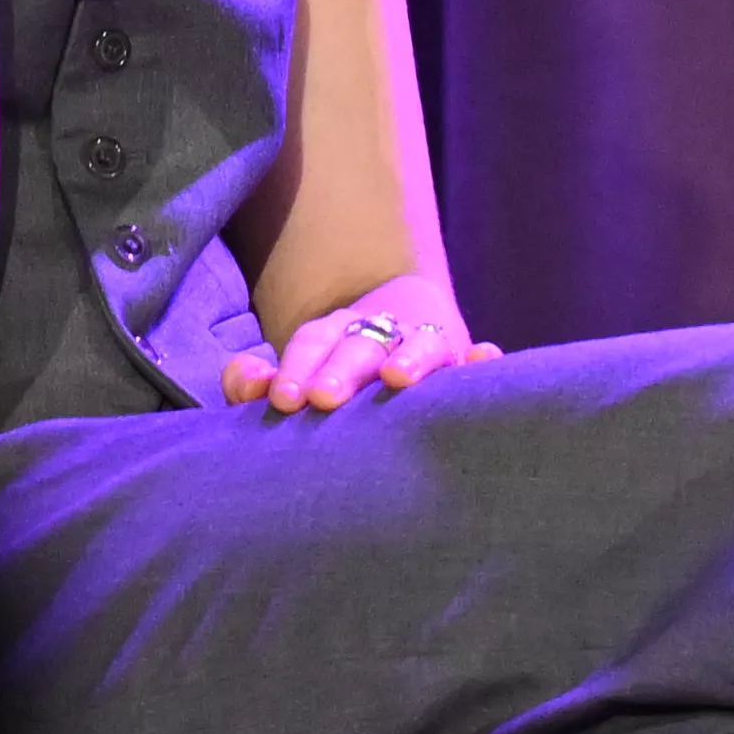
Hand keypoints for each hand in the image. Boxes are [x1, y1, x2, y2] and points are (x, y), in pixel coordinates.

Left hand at [226, 266, 496, 416]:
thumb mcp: (290, 379)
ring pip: (422, 343)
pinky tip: (484, 357)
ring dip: (410, 357)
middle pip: (363, 342)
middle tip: (324, 398)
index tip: (283, 399)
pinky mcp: (464, 365)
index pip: (315, 339)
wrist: (395, 346)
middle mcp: (382, 334)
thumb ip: (255, 384)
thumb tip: (249, 387)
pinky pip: (477, 359)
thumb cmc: (331, 384)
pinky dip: (483, 359)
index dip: (297, 365)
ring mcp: (427, 348)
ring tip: (397, 378)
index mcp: (337, 335)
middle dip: (343, 368)